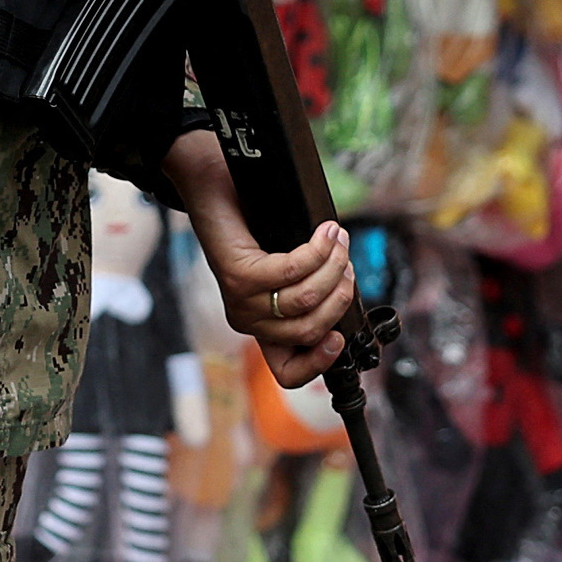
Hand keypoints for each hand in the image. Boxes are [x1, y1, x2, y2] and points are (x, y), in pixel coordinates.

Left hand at [167, 127, 352, 386]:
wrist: (214, 189)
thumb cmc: (257, 225)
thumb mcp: (289, 266)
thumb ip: (313, 286)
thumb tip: (347, 290)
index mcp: (262, 327)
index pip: (287, 373)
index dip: (319, 364)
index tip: (342, 338)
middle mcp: (248, 321)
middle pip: (311, 329)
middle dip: (340, 295)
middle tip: (347, 263)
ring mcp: (241, 301)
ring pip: (305, 300)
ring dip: (334, 267)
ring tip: (339, 239)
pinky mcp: (239, 276)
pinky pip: (293, 271)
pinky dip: (319, 250)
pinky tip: (326, 232)